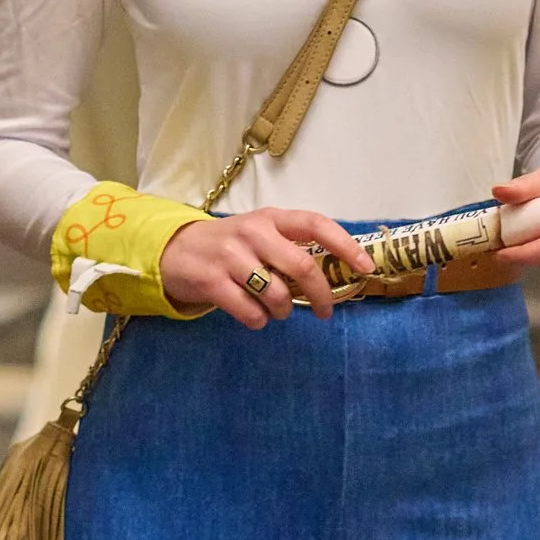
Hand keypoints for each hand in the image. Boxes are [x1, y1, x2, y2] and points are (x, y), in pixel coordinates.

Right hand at [159, 209, 376, 329]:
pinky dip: (259, 321)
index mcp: (270, 218)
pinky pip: (250, 312)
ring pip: (276, 293)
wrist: (174, 251)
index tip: (365, 267)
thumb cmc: (229, 246)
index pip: (315, 223)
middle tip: (325, 311)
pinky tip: (254, 315)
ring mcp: (230, 256)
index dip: (344, 244)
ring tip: (278, 310)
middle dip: (320, 294)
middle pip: (301, 265)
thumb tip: (334, 273)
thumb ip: (289, 247)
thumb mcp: (258, 235)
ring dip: (284, 310)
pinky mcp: (211, 281)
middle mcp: (252, 232)